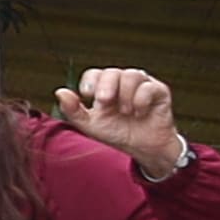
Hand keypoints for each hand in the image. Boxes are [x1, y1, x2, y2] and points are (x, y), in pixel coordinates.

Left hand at [43, 66, 184, 173]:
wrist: (143, 148)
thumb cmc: (117, 133)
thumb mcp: (90, 125)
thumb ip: (73, 110)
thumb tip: (60, 92)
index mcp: (104, 88)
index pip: (94, 74)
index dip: (90, 81)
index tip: (87, 95)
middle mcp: (122, 83)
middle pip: (112, 72)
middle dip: (106, 85)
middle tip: (104, 102)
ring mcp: (142, 85)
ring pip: (132, 74)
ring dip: (125, 94)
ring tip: (125, 112)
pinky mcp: (159, 92)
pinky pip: (150, 86)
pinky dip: (142, 99)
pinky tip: (139, 113)